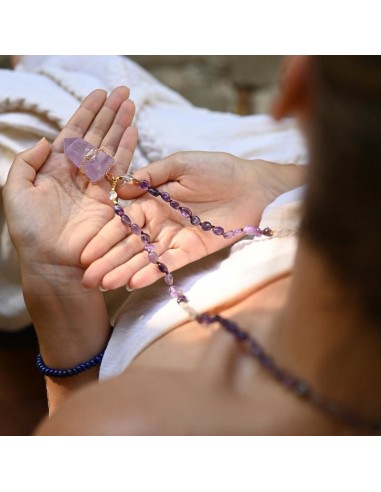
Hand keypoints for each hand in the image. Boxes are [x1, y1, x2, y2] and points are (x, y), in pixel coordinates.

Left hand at [3, 87, 136, 277]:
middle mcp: (77, 173)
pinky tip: (134, 131)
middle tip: (123, 91)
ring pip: (111, 147)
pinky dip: (128, 149)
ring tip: (131, 104)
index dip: (87, 111)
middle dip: (109, 112)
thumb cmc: (30, 230)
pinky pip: (121, 170)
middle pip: (96, 135)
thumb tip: (46, 140)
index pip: (74, 132)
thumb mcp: (14, 191)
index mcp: (54, 167)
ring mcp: (95, 185)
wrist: (52, 261)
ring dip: (121, 125)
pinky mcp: (110, 199)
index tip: (99, 93)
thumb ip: (26, 162)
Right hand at [81, 152, 305, 289]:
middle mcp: (159, 222)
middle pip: (129, 244)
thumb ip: (152, 175)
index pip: (122, 222)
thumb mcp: (181, 163)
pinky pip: (169, 263)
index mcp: (152, 200)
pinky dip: (152, 272)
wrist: (253, 186)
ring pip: (145, 257)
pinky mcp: (192, 250)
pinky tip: (134, 283)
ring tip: (104, 285)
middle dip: (108, 261)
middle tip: (88, 279)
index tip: (86, 252)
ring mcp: (174, 238)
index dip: (104, 237)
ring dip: (124, 271)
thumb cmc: (217, 169)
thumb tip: (121, 189)